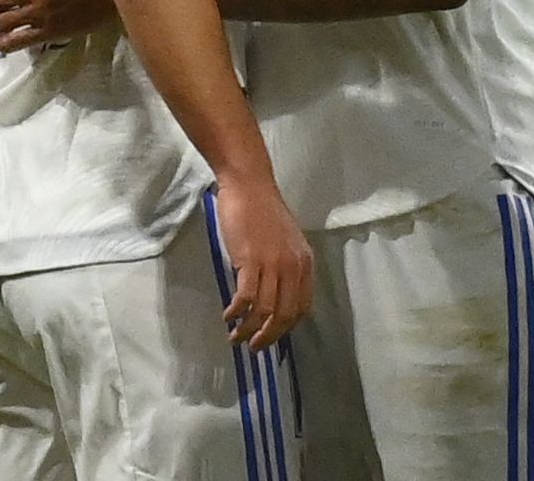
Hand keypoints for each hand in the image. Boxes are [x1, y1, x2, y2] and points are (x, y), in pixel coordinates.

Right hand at [213, 174, 313, 351]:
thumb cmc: (264, 210)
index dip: (287, 327)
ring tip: (236, 337)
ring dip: (249, 329)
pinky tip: (228, 316)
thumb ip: (285, 266)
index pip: (302, 307)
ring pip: (264, 311)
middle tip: (254, 347)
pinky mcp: (250, 261)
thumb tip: (273, 295)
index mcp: (305, 262)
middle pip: (284, 315)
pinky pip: (245, 298)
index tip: (273, 335)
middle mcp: (293, 267)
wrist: (249, 185)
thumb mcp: (286, 241)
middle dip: (269, 336)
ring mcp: (273, 264)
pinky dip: (236, 312)